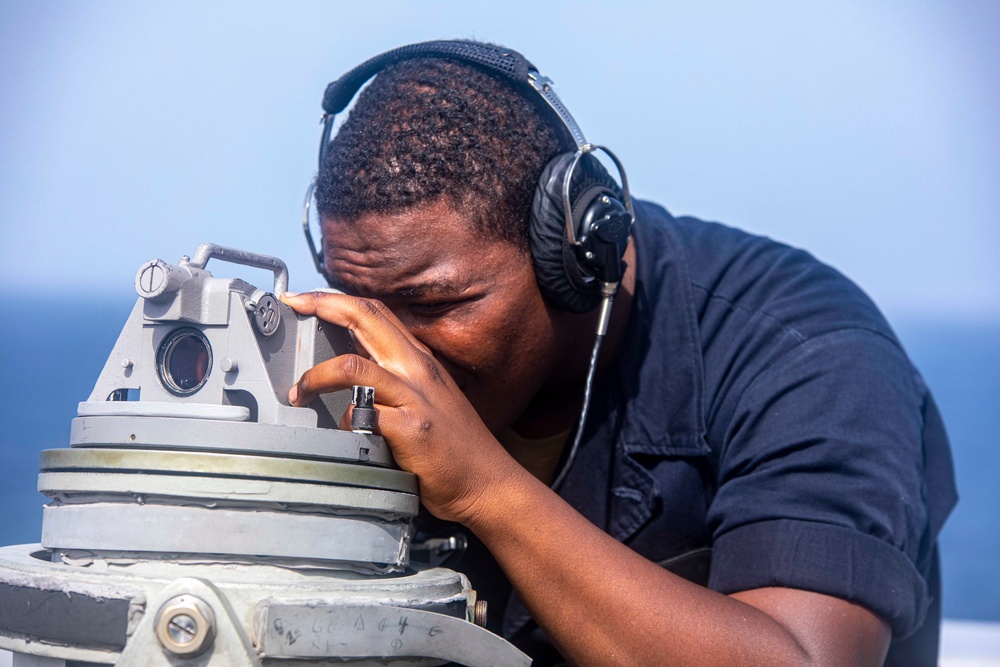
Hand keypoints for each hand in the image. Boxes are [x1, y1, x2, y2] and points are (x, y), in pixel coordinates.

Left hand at [281, 291, 523, 523]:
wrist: (487, 483)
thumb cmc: (455, 448)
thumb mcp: (428, 398)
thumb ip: (396, 380)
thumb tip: (354, 371)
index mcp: (420, 361)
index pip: (376, 312)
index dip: (337, 299)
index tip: (306, 298)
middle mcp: (418, 370)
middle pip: (366, 318)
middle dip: (321, 305)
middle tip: (293, 306)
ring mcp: (414, 398)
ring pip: (354, 367)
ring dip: (316, 376)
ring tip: (299, 392)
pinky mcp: (410, 429)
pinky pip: (363, 415)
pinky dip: (345, 422)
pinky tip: (345, 435)